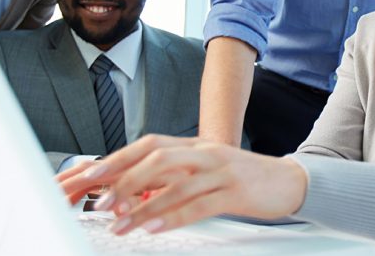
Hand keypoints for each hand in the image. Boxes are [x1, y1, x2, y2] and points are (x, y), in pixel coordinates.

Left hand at [58, 135, 307, 234]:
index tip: (88, 176)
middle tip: (99, 200)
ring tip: (120, 225)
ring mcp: (220, 171)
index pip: (146, 145)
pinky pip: (198, 204)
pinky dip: (172, 217)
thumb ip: (172, 177)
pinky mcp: (235, 192)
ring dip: (143, 206)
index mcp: (193, 146)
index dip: (115, 159)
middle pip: (156, 156)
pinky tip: (153, 228)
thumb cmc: (240, 180)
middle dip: (123, 177)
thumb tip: (131, 192)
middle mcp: (203, 153)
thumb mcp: (204, 171)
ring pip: (174, 184)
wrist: (287, 181)